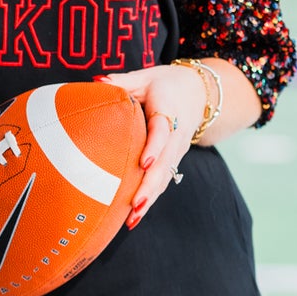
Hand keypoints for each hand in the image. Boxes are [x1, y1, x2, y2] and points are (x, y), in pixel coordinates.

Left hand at [99, 65, 205, 229]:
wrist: (198, 95)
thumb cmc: (166, 85)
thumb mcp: (147, 77)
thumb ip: (124, 81)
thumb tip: (98, 81)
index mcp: (169, 111)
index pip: (163, 131)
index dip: (154, 147)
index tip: (143, 163)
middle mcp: (175, 136)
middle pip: (165, 163)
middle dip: (150, 185)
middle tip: (134, 204)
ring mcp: (176, 152)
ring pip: (165, 178)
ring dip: (150, 199)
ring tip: (132, 218)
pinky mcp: (172, 162)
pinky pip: (163, 182)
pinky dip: (150, 200)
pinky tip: (134, 217)